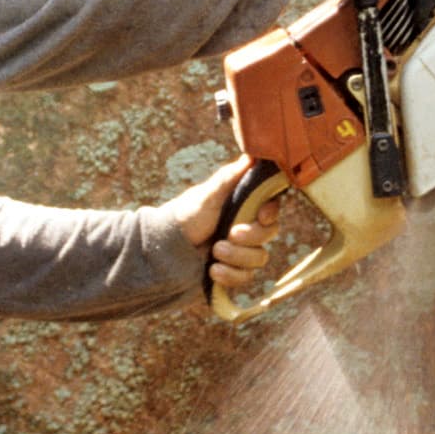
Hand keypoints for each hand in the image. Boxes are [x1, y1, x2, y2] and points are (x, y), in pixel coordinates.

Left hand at [162, 157, 283, 303]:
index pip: (271, 209)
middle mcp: (245, 228)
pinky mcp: (233, 272)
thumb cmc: (185, 216)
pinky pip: (246, 278)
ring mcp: (241, 252)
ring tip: (214, 252)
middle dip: (250, 237)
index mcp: (242, 207)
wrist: (163, 250)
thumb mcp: (206, 195)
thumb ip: (229, 178)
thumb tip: (252, 155)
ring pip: (258, 258)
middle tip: (229, 234)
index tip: (261, 215)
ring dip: (237, 257)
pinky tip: (212, 270)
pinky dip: (229, 275)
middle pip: (268, 234)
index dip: (270, 213)